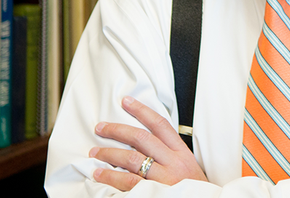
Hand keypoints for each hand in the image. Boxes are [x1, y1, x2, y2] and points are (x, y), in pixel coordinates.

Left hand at [89, 96, 208, 190]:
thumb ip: (170, 154)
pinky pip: (128, 181)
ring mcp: (163, 178)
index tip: (126, 102)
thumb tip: (144, 143)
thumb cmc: (193, 190)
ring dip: (110, 153)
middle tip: (101, 127)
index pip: (160, 125)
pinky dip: (111, 176)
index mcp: (182, 153)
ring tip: (95, 152)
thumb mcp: (188, 167)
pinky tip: (100, 174)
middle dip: (118, 130)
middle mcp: (173, 163)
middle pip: (142, 138)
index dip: (142, 111)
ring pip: (132, 158)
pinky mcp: (154, 193)